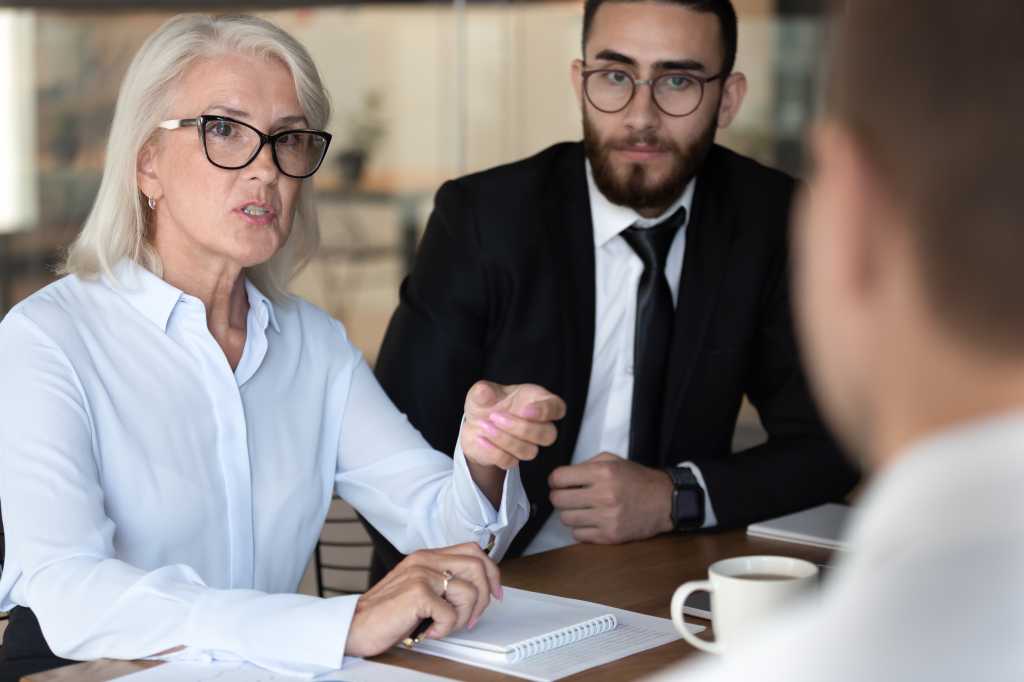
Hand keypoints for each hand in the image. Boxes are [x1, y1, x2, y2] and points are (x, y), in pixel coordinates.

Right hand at [344, 542, 502, 657]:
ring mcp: (421, 574)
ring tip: (442, 626)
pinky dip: (444, 629)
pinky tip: (428, 630)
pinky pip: (451, 614)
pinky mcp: (417, 593)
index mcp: (426, 556)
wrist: (354, 626)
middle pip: (478, 565)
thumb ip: (441, 581)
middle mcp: (425, 560)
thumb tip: (476, 589)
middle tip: (471, 618)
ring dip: (462, 617)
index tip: (495, 593)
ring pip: (469, 591)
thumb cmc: (385, 612)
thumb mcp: (417, 588)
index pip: (473, 551)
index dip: (491, 573)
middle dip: (484, 597)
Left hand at [460, 381, 566, 470]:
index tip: (525, 410)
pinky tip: (481, 438)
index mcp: (538, 401)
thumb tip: (483, 392)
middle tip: (495, 416)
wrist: (473, 424)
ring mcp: (527, 444)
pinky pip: (510, 461)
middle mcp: (539, 425)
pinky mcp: (512, 459)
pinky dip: (493, 450)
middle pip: (549, 435)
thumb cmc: (487, 403)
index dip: (545, 411)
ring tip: (485, 425)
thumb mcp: (482, 392)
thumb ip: (483, 391)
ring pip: (530, 451)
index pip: (557, 408)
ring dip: (505, 439)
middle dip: (523, 428)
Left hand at [548, 452, 674, 543]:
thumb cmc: (637, 480)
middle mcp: (603, 495)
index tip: (558, 482)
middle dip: (558, 497)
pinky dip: (580, 529)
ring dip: (569, 513)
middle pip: (558, 500)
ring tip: (581, 508)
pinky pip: (578, 535)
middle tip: (566, 496)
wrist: (664, 502)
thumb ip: (586, 465)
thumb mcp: (613, 461)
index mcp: (603, 473)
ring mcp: (607, 518)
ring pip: (566, 519)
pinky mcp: (610, 536)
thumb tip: (560, 477)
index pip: (559, 478)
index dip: (554, 480)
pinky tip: (590, 521)